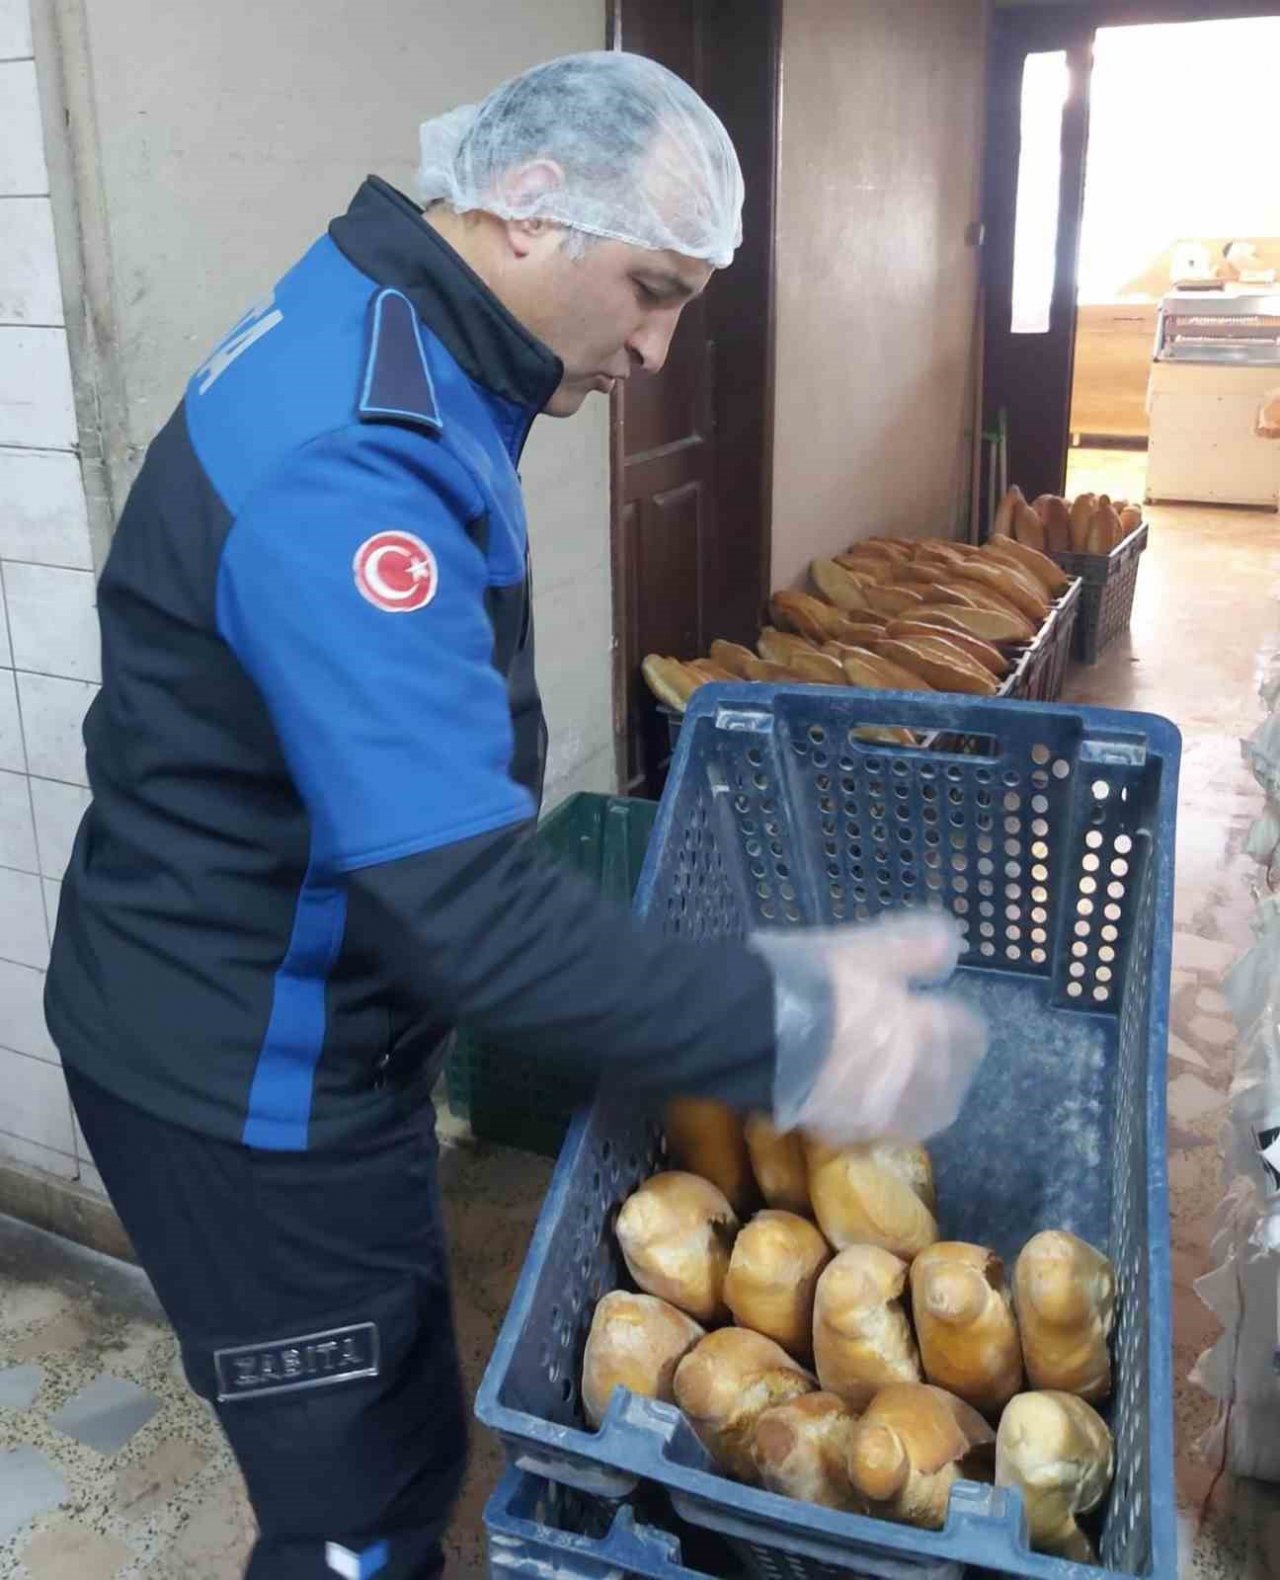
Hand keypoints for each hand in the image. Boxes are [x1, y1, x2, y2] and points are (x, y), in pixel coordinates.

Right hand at [759, 913, 986, 1146]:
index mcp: (918, 1025)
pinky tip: (865, 1105)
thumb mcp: (857, 949)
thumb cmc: (806, 980)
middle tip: (927, 1053)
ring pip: (921, 1116)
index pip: (965, 1030)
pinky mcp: (841, 1131)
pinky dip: (880, 1121)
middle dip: (945, 1066)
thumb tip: (949, 947)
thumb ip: (908, 948)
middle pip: (950, 1081)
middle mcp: (907, 1074)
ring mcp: (876, 1108)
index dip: (954, 1020)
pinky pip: (876, 1133)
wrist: (747, 1029)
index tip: (938, 1012)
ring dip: (921, 1100)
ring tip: (903, 1086)